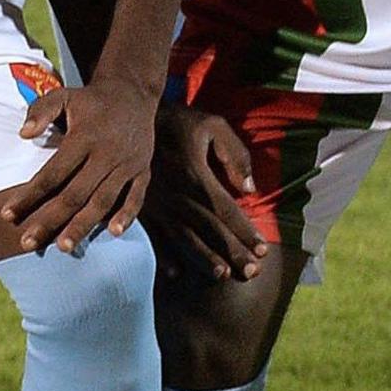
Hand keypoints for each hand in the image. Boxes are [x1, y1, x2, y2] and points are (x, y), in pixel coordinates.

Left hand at [2, 77, 156, 255]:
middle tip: (28, 243)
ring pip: (103, 201)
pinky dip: (126, 215)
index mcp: (84, 137)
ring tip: (62, 247)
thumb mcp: (63, 95)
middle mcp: (107, 154)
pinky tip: (112, 233)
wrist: (133, 95)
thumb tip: (22, 134)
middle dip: (50, 220)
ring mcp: (127, 165)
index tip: (7, 214)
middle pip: (75, 194)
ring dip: (83, 226)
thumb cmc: (89, 100)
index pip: (53, 173)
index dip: (30, 195)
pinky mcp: (143, 171)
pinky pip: (136, 197)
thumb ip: (40, 110)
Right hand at [148, 102, 266, 281]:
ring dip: (203, 258)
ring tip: (222, 275)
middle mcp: (176, 194)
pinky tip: (175, 272)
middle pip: (209, 228)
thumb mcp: (212, 125)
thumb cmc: (177, 120)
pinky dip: (162, 254)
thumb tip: (250, 190)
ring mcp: (155, 202)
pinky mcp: (137, 205)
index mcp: (196, 175)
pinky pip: (150, 234)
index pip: (227, 209)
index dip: (246, 231)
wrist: (128, 114)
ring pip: (183, 236)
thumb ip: (235, 155)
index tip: (263, 249)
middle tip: (252, 272)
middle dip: (232, 252)